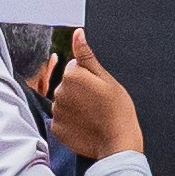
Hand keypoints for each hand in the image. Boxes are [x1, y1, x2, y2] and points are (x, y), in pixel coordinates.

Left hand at [45, 40, 142, 164]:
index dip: (89, 76)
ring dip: (75, 105)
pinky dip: (70, 121)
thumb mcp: (106, 78)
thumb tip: (77, 34)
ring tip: (93, 114)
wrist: (118, 142)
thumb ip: (86, 55)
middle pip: (68, 84)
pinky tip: (85, 125)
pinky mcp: (56, 129)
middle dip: (80, 90)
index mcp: (72, 75)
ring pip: (64, 101)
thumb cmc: (117, 109)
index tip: (99, 88)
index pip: (75, 67)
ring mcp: (56, 111)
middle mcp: (59, 92)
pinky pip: (61, 119)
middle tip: (97, 102)